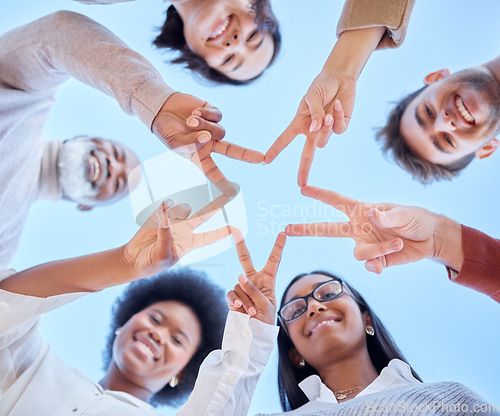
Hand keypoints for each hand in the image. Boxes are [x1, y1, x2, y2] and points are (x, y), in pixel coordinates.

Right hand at [123, 195, 232, 276]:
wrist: (134, 259)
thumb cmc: (152, 263)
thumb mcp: (162, 256)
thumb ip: (165, 238)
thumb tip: (166, 218)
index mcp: (190, 244)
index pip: (210, 237)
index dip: (222, 232)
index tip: (236, 229)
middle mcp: (185, 230)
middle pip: (204, 215)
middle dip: (216, 204)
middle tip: (228, 193)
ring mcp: (174, 221)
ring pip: (184, 208)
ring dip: (178, 209)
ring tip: (167, 214)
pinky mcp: (160, 215)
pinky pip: (165, 206)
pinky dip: (164, 206)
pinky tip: (160, 209)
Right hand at [152, 92, 262, 194]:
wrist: (162, 109)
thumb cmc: (166, 131)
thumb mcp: (175, 143)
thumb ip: (190, 143)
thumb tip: (207, 137)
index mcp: (200, 156)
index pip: (213, 172)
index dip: (222, 182)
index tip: (232, 192)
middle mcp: (210, 144)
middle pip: (232, 151)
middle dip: (246, 155)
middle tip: (261, 159)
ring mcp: (213, 128)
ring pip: (220, 131)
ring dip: (205, 126)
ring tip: (190, 121)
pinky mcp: (213, 113)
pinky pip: (218, 115)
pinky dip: (206, 114)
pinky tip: (195, 112)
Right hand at [227, 232, 286, 324]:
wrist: (255, 334)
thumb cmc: (266, 320)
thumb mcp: (266, 305)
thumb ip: (254, 290)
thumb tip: (240, 277)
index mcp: (268, 279)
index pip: (274, 260)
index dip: (278, 246)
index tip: (283, 233)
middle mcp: (254, 280)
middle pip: (245, 259)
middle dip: (240, 244)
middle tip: (235, 229)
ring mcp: (242, 288)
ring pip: (240, 285)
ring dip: (246, 300)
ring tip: (252, 311)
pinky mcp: (233, 296)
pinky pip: (231, 293)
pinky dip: (236, 301)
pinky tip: (239, 308)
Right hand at [264, 71, 354, 185]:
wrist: (340, 78)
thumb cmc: (321, 86)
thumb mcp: (312, 96)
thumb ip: (314, 113)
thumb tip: (316, 129)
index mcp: (300, 124)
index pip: (284, 140)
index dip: (275, 150)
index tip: (265, 161)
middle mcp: (312, 130)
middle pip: (306, 155)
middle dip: (304, 169)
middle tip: (301, 184)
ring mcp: (326, 130)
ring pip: (323, 141)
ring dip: (325, 128)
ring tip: (327, 113)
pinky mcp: (340, 127)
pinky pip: (338, 130)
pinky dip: (337, 117)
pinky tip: (338, 105)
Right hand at [286, 186, 460, 273]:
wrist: (431, 239)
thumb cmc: (416, 218)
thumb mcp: (404, 214)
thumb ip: (386, 216)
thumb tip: (371, 213)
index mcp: (362, 211)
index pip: (337, 201)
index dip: (320, 195)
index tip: (303, 189)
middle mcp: (359, 228)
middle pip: (327, 229)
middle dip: (307, 229)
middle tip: (287, 229)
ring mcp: (366, 245)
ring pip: (358, 253)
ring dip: (376, 251)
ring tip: (397, 244)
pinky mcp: (376, 260)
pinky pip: (369, 266)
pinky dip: (376, 265)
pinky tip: (384, 265)